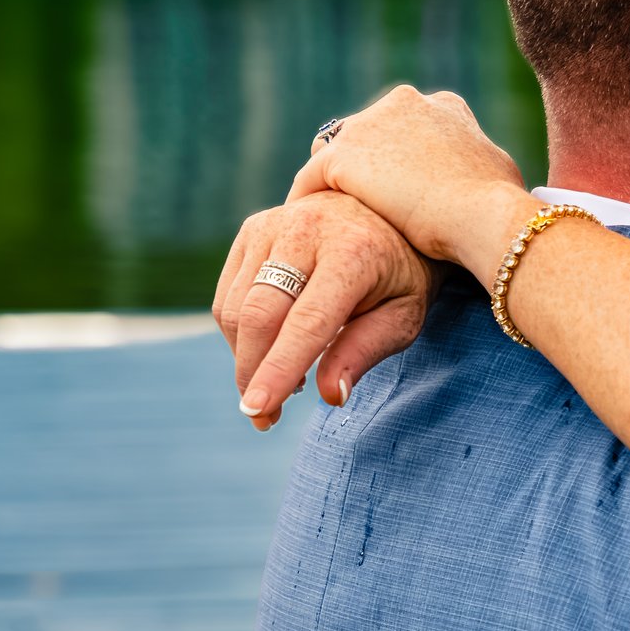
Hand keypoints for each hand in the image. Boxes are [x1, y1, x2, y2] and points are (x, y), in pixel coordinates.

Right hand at [214, 190, 433, 428]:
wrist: (387, 213)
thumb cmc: (399, 276)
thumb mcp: (402, 315)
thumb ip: (364, 352)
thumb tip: (332, 396)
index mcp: (353, 253)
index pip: (307, 322)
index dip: (280, 369)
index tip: (258, 410)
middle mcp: (306, 231)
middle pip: (259, 315)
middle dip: (253, 374)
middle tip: (263, 417)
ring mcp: (273, 226)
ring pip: (235, 308)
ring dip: (245, 358)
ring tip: (279, 383)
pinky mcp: (252, 230)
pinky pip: (227, 295)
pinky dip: (238, 334)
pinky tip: (268, 351)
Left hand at [288, 85, 534, 274]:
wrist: (484, 214)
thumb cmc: (500, 201)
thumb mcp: (497, 169)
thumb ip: (478, 161)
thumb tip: (485, 172)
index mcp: (442, 106)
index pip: (403, 123)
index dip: (397, 156)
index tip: (396, 186)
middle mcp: (403, 103)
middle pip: (365, 130)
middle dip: (362, 163)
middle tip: (360, 203)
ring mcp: (369, 125)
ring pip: (333, 150)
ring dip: (333, 178)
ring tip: (329, 213)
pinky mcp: (343, 156)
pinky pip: (311, 178)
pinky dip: (306, 197)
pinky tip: (308, 224)